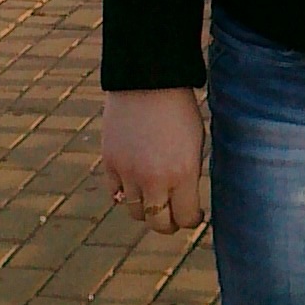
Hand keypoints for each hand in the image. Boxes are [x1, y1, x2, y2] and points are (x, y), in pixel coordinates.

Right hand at [101, 87, 205, 234]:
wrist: (148, 80)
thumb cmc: (179, 109)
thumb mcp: (195, 142)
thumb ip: (189, 174)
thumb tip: (186, 203)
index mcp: (184, 173)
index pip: (186, 218)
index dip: (192, 220)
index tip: (195, 215)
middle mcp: (155, 179)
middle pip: (159, 224)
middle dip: (169, 224)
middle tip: (174, 217)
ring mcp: (129, 173)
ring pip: (135, 212)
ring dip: (146, 209)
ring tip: (154, 198)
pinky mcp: (109, 163)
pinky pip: (116, 194)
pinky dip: (125, 193)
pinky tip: (135, 183)